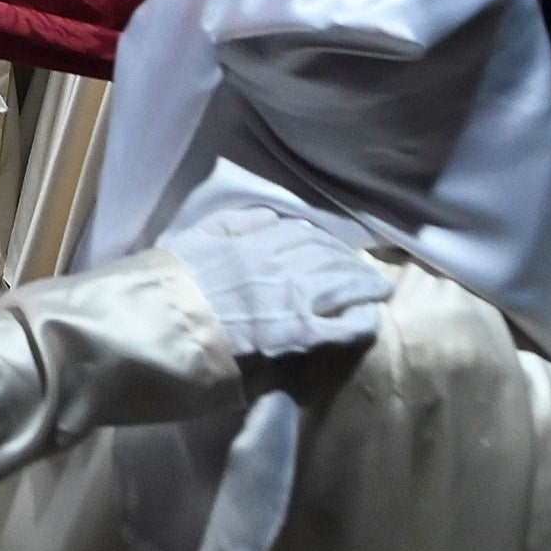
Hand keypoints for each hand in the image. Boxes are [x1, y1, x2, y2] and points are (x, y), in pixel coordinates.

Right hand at [159, 207, 390, 359]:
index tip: (333, 246)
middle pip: (330, 257)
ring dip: (365, 284)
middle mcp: (284, 267)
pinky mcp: (301, 335)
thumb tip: (274, 216)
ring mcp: (296, 301)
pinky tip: (370, 316)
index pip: (305, 233)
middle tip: (363, 267)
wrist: (172, 322)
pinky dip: (362, 319)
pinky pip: (344, 325)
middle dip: (350, 261)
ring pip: (344, 285)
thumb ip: (237, 220)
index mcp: (259, 242)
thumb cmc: (178, 279)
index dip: (325, 238)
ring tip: (377, 287)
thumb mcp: (199, 233)